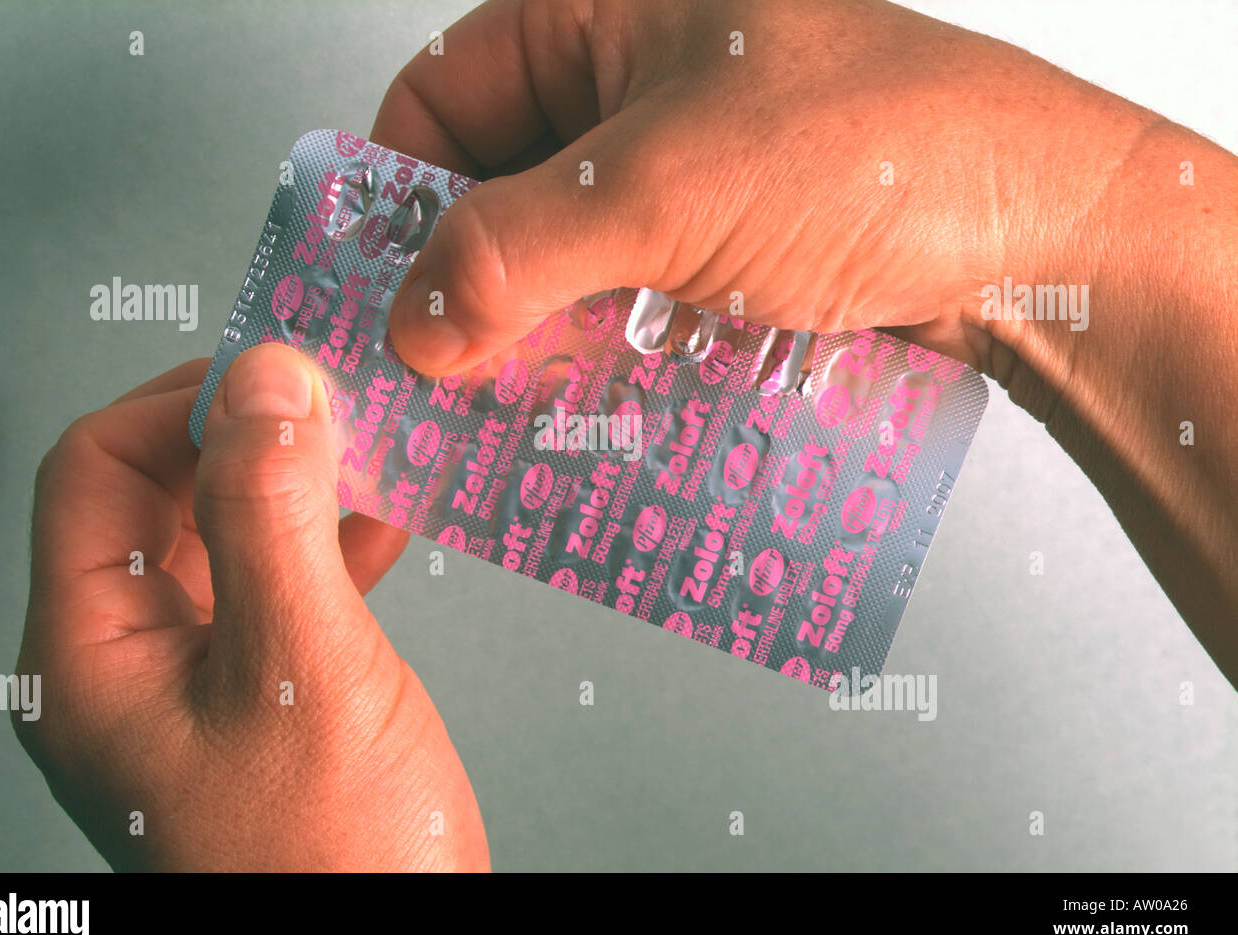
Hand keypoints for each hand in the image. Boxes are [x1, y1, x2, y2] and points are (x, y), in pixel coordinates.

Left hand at [14, 345, 488, 870]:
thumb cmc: (331, 858)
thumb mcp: (301, 669)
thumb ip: (271, 515)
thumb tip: (265, 379)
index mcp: (90, 658)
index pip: (96, 471)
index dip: (183, 406)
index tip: (283, 374)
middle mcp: (128, 663)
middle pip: (160, 495)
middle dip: (250, 435)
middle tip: (340, 397)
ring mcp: (196, 679)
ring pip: (228, 533)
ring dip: (300, 480)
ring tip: (377, 443)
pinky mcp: (262, 693)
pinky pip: (279, 583)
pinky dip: (331, 537)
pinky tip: (388, 517)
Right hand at [374, 0, 1237, 683]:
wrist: (1038, 236)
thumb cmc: (879, 152)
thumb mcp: (666, 188)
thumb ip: (517, 251)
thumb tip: (416, 321)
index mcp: (604, 17)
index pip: (443, 97)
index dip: (398, 196)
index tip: (379, 294)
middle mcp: (633, 88)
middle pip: (495, 190)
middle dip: (467, 288)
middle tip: (442, 377)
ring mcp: (680, 175)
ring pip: (560, 260)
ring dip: (535, 337)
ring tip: (509, 412)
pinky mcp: (720, 253)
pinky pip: (624, 303)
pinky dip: (597, 357)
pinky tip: (588, 410)